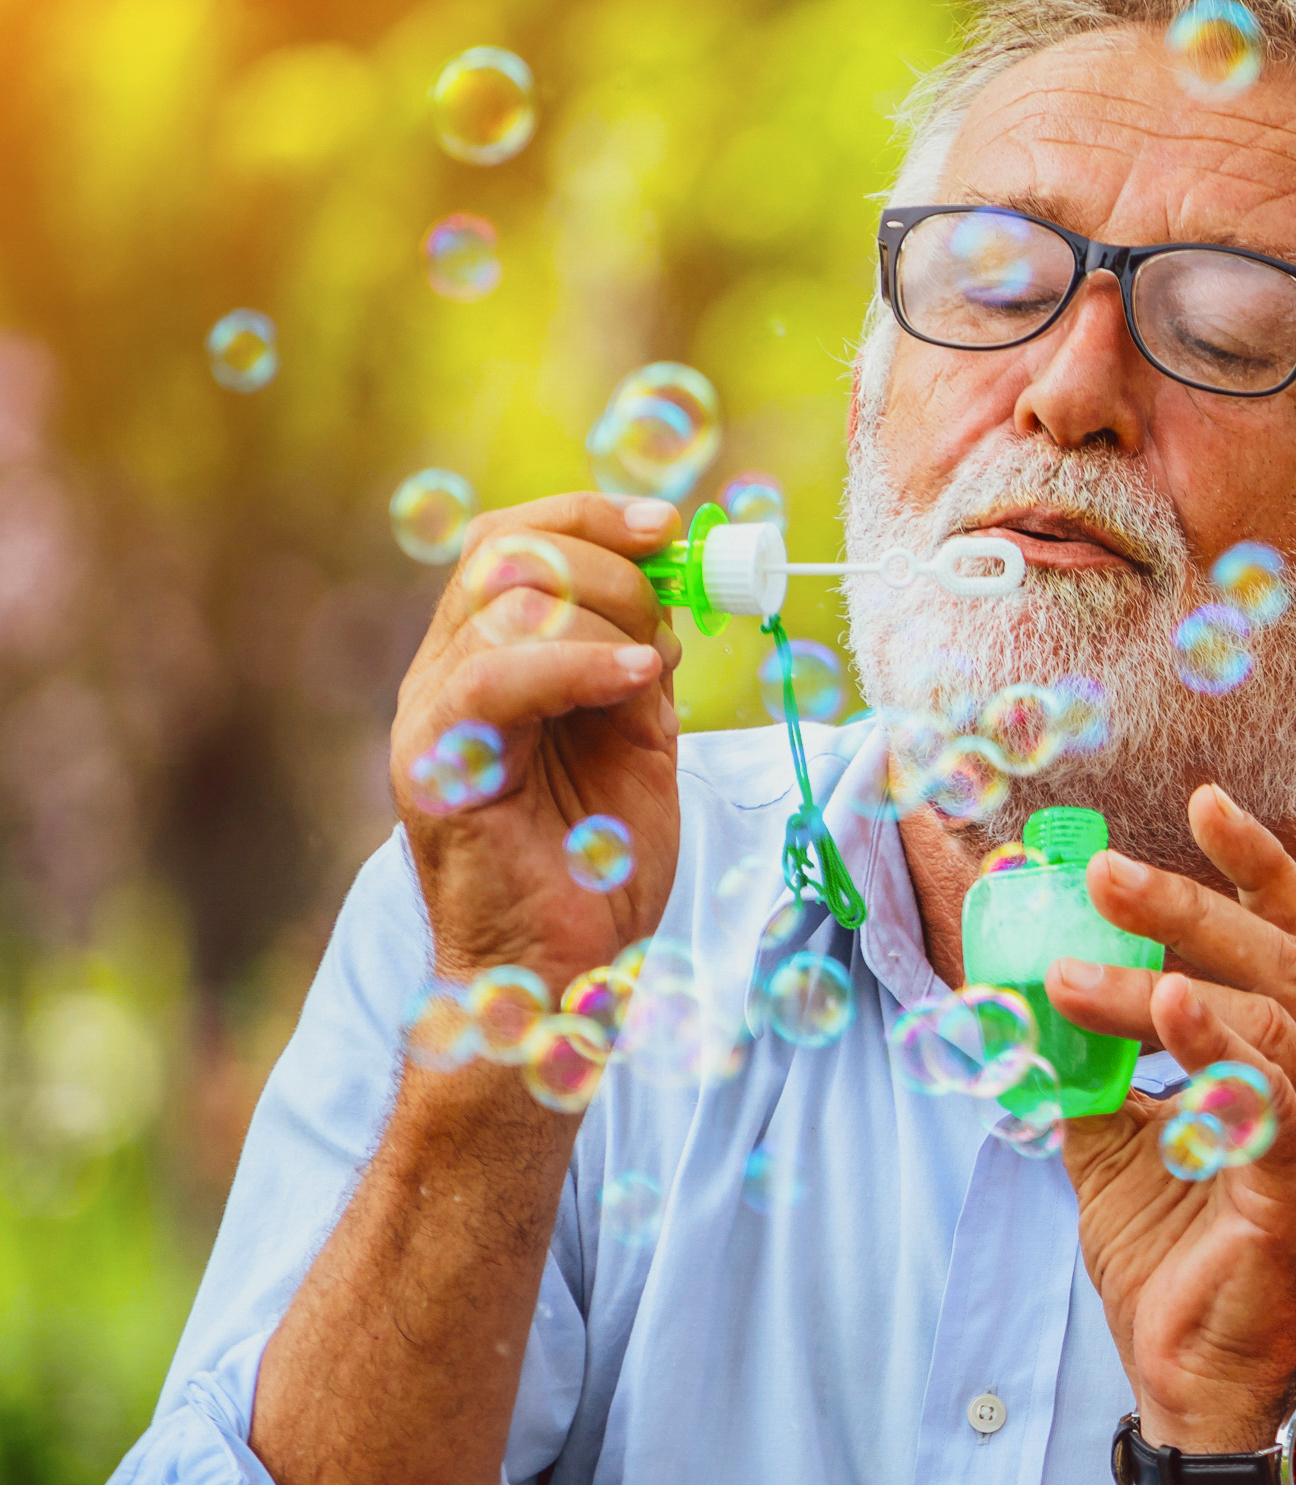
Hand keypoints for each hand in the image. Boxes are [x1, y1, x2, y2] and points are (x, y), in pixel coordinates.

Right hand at [387, 494, 686, 986]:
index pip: (510, 542)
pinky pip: (496, 676)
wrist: (560, 968)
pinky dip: (580, 663)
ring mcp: (432, 717)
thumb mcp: (640, 743)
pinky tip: (640, 680)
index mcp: (487, 660)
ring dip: (606, 616)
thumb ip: (639, 668)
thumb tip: (672, 598)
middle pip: (507, 554)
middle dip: (611, 566)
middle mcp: (445, 676)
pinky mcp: (438, 766)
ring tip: (653, 674)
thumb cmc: (598, 863)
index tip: (666, 526)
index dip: (587, 516)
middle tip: (670, 621)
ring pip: (506, 603)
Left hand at [1045, 785, 1295, 1451]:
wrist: (1193, 1378)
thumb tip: (1011, 964)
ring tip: (1065, 973)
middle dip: (1189, 904)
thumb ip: (1084, 1052)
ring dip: (1158, 980)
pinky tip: (1155, 1010)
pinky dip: (1209, 1049)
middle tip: (1097, 869)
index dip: (1260, 866)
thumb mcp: (1109, 1132)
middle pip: (1282, 962)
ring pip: (1265, 1021)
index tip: (1201, 798)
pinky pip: (1263, 1103)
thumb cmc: (1169, 1255)